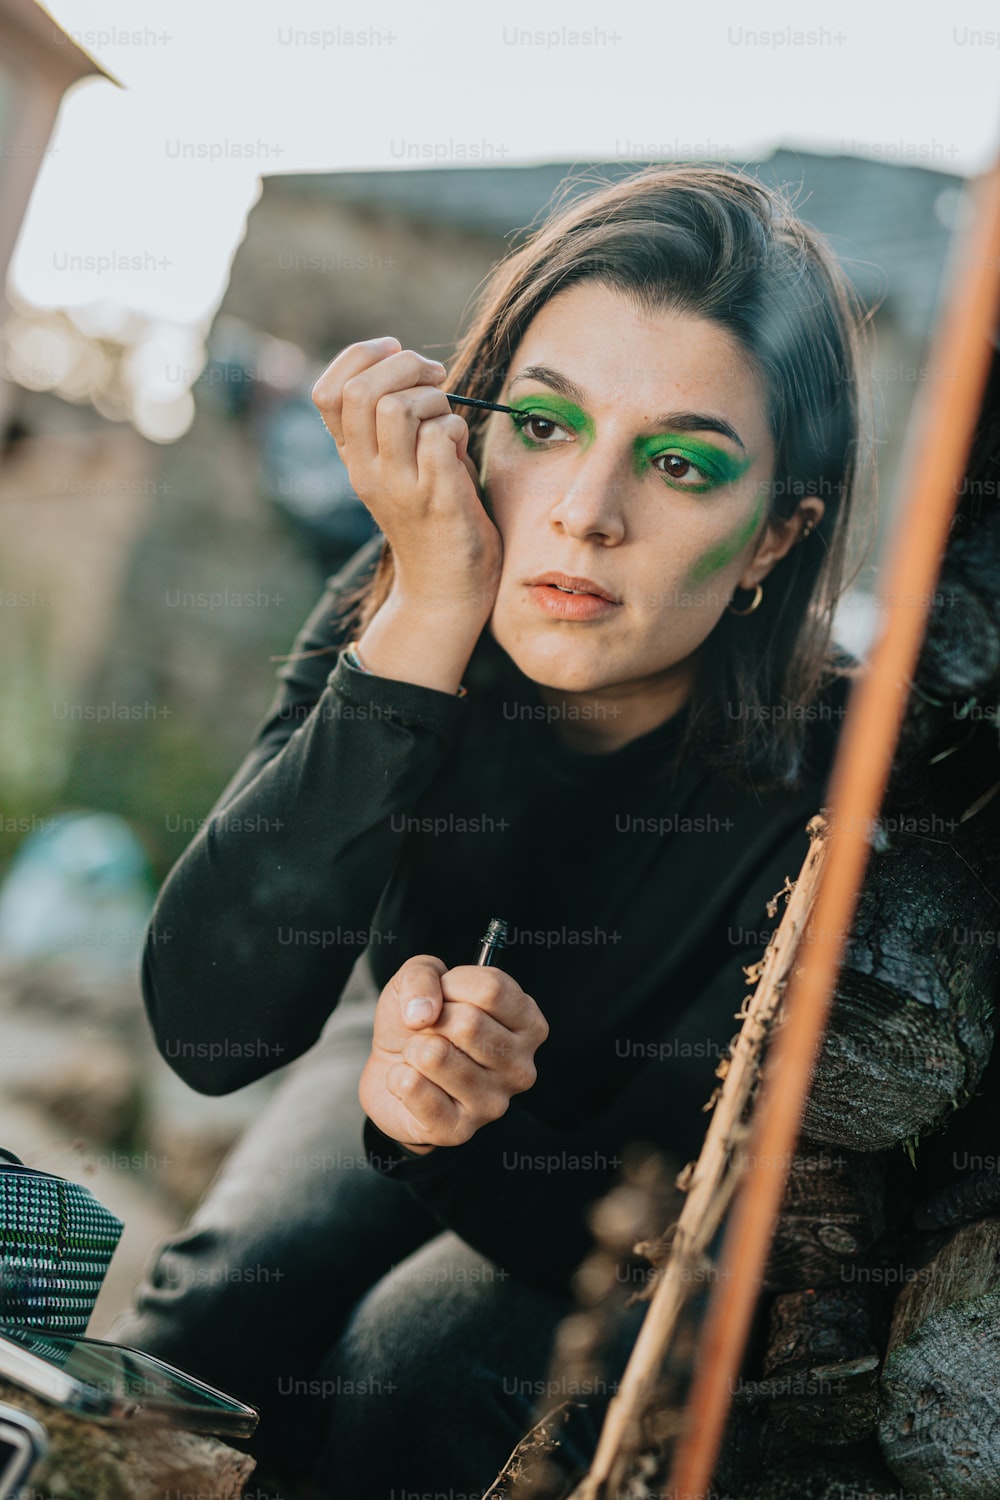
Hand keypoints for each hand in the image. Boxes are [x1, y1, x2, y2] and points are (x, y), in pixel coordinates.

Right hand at [312, 337, 502, 618]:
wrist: (445, 587)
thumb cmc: (432, 513)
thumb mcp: (398, 464)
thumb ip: (392, 420)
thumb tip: (409, 363)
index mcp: (352, 458)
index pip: (327, 392)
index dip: (360, 357)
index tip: (395, 353)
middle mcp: (367, 471)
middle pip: (362, 391)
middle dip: (404, 365)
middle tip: (434, 378)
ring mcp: (400, 487)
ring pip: (399, 408)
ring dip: (434, 399)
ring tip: (447, 419)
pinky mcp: (437, 500)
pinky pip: (439, 437)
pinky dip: (456, 428)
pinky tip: (460, 447)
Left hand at [359, 954, 548, 1152]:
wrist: (391, 1068)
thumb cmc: (421, 1022)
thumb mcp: (421, 977)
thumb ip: (423, 974)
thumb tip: (423, 1013)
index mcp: (527, 1024)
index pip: (492, 989)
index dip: (453, 985)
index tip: (444, 995)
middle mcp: (521, 1066)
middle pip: (468, 1023)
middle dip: (432, 1020)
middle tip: (431, 1031)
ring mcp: (494, 1102)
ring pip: (436, 1055)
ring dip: (413, 1049)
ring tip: (421, 1056)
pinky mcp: (459, 1130)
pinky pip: (413, 1087)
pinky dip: (398, 1077)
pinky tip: (411, 1080)